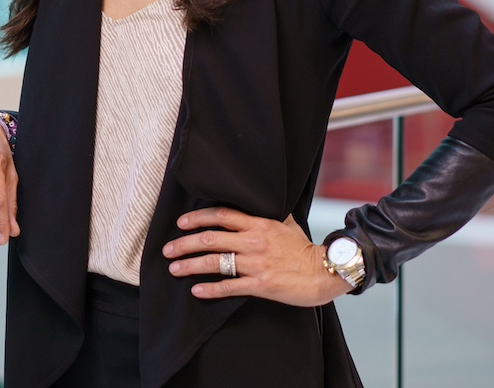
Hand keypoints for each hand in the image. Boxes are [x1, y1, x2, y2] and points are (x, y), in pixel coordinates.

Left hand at [163, 208, 350, 305]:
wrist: (325, 272)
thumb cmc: (305, 249)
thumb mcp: (288, 224)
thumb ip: (269, 216)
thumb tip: (260, 204)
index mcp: (259, 224)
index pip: (222, 215)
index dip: (198, 218)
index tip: (181, 223)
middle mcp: (254, 241)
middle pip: (211, 238)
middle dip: (185, 243)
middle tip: (168, 249)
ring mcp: (256, 263)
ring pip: (215, 261)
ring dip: (191, 265)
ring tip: (174, 268)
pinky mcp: (261, 284)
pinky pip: (230, 286)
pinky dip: (211, 289)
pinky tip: (196, 290)